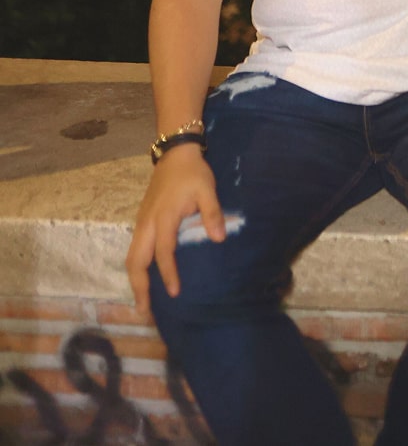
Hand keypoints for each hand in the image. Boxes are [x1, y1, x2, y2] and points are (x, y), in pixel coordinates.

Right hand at [125, 146, 224, 317]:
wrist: (175, 153)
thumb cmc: (193, 172)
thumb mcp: (207, 188)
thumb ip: (212, 213)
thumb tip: (219, 239)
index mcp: (164, 217)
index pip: (163, 251)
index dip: (167, 273)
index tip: (173, 293)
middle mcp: (147, 223)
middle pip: (136, 260)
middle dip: (139, 286)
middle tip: (145, 310)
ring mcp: (141, 222)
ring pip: (131, 256)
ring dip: (135, 279)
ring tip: (142, 300)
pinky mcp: (141, 221)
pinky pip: (134, 249)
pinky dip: (136, 267)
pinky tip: (145, 278)